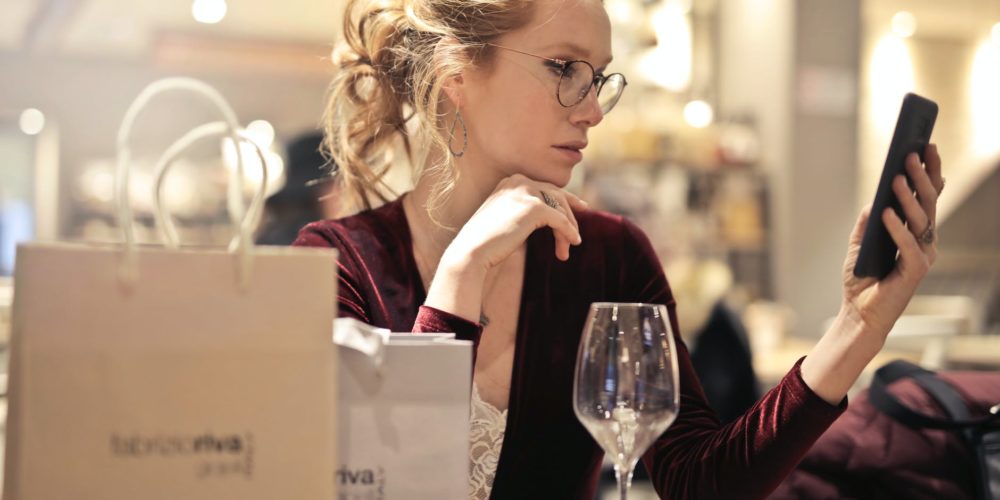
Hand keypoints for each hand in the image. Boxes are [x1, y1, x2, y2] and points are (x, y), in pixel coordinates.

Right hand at [442, 173, 587, 272]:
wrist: (471, 251)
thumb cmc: (485, 242)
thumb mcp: (506, 219)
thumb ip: (525, 212)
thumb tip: (551, 216)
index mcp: (510, 181)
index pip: (546, 187)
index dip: (566, 200)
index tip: (581, 207)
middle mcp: (519, 181)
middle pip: (557, 196)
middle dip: (569, 218)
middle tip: (575, 240)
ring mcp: (527, 192)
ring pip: (560, 209)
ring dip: (568, 230)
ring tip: (568, 249)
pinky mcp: (535, 208)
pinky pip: (561, 220)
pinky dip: (568, 232)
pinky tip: (572, 243)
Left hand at [840, 143, 943, 340]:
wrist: (858, 314)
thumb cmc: (862, 281)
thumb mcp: (860, 244)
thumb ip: (867, 223)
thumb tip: (874, 199)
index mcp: (914, 233)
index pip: (927, 198)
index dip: (929, 173)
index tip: (926, 146)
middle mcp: (924, 242)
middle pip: (928, 203)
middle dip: (922, 176)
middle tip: (913, 153)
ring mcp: (923, 256)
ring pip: (921, 220)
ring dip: (909, 197)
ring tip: (897, 177)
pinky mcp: (915, 272)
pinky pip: (909, 245)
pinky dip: (896, 229)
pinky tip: (885, 213)